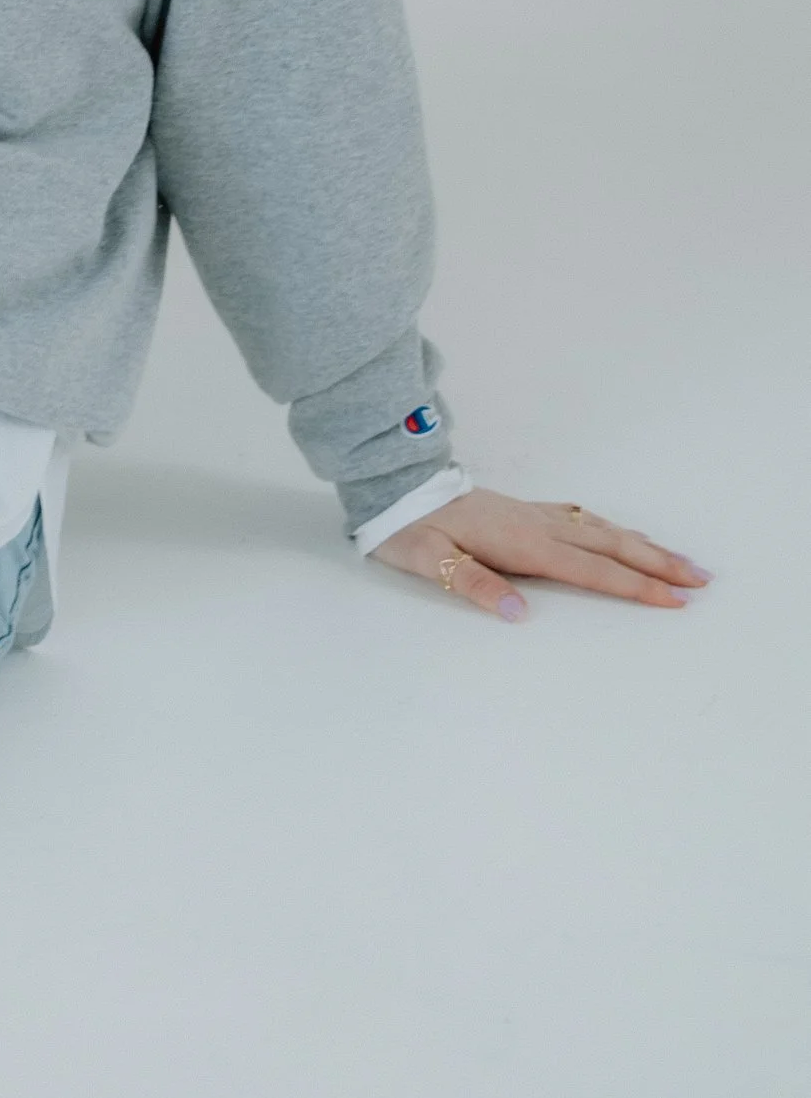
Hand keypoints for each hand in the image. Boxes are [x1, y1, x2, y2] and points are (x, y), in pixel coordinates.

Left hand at [374, 487, 710, 620]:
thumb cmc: (409, 528)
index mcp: (522, 544)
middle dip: (658, 563)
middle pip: (610, 546)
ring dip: (643, 544)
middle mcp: (536, 525)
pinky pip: (579, 518)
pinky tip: (616, 531)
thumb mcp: (430, 561)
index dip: (635, 586)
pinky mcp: (522, 510)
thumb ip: (474, 585)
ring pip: (600, 529)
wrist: (394, 484)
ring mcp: (532, 515)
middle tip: (702, 579)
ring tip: (678, 558)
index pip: (591, 570)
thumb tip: (517, 613)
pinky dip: (609, 528)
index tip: (675, 599)